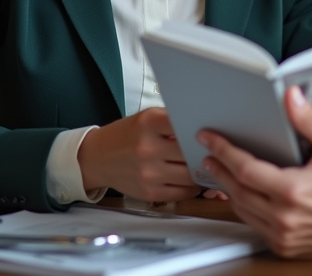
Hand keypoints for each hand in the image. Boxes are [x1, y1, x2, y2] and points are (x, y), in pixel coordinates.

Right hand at [77, 107, 201, 201]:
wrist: (97, 158)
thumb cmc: (127, 135)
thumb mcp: (147, 118)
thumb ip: (172, 122)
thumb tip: (204, 130)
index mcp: (149, 123)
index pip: (185, 124)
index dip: (201, 129)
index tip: (210, 131)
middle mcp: (148, 148)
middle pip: (191, 152)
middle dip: (203, 152)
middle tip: (214, 151)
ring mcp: (148, 173)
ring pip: (190, 175)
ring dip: (201, 171)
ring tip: (205, 165)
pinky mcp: (149, 193)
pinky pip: (182, 193)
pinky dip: (191, 187)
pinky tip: (193, 179)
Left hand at [199, 86, 311, 258]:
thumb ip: (310, 121)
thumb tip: (292, 98)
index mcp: (294, 190)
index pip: (245, 169)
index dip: (223, 151)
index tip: (210, 138)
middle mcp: (285, 217)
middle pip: (237, 190)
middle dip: (218, 168)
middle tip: (207, 152)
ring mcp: (283, 235)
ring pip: (242, 210)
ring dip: (227, 189)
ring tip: (218, 170)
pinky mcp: (285, 246)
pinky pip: (254, 225)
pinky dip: (244, 207)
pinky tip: (241, 194)